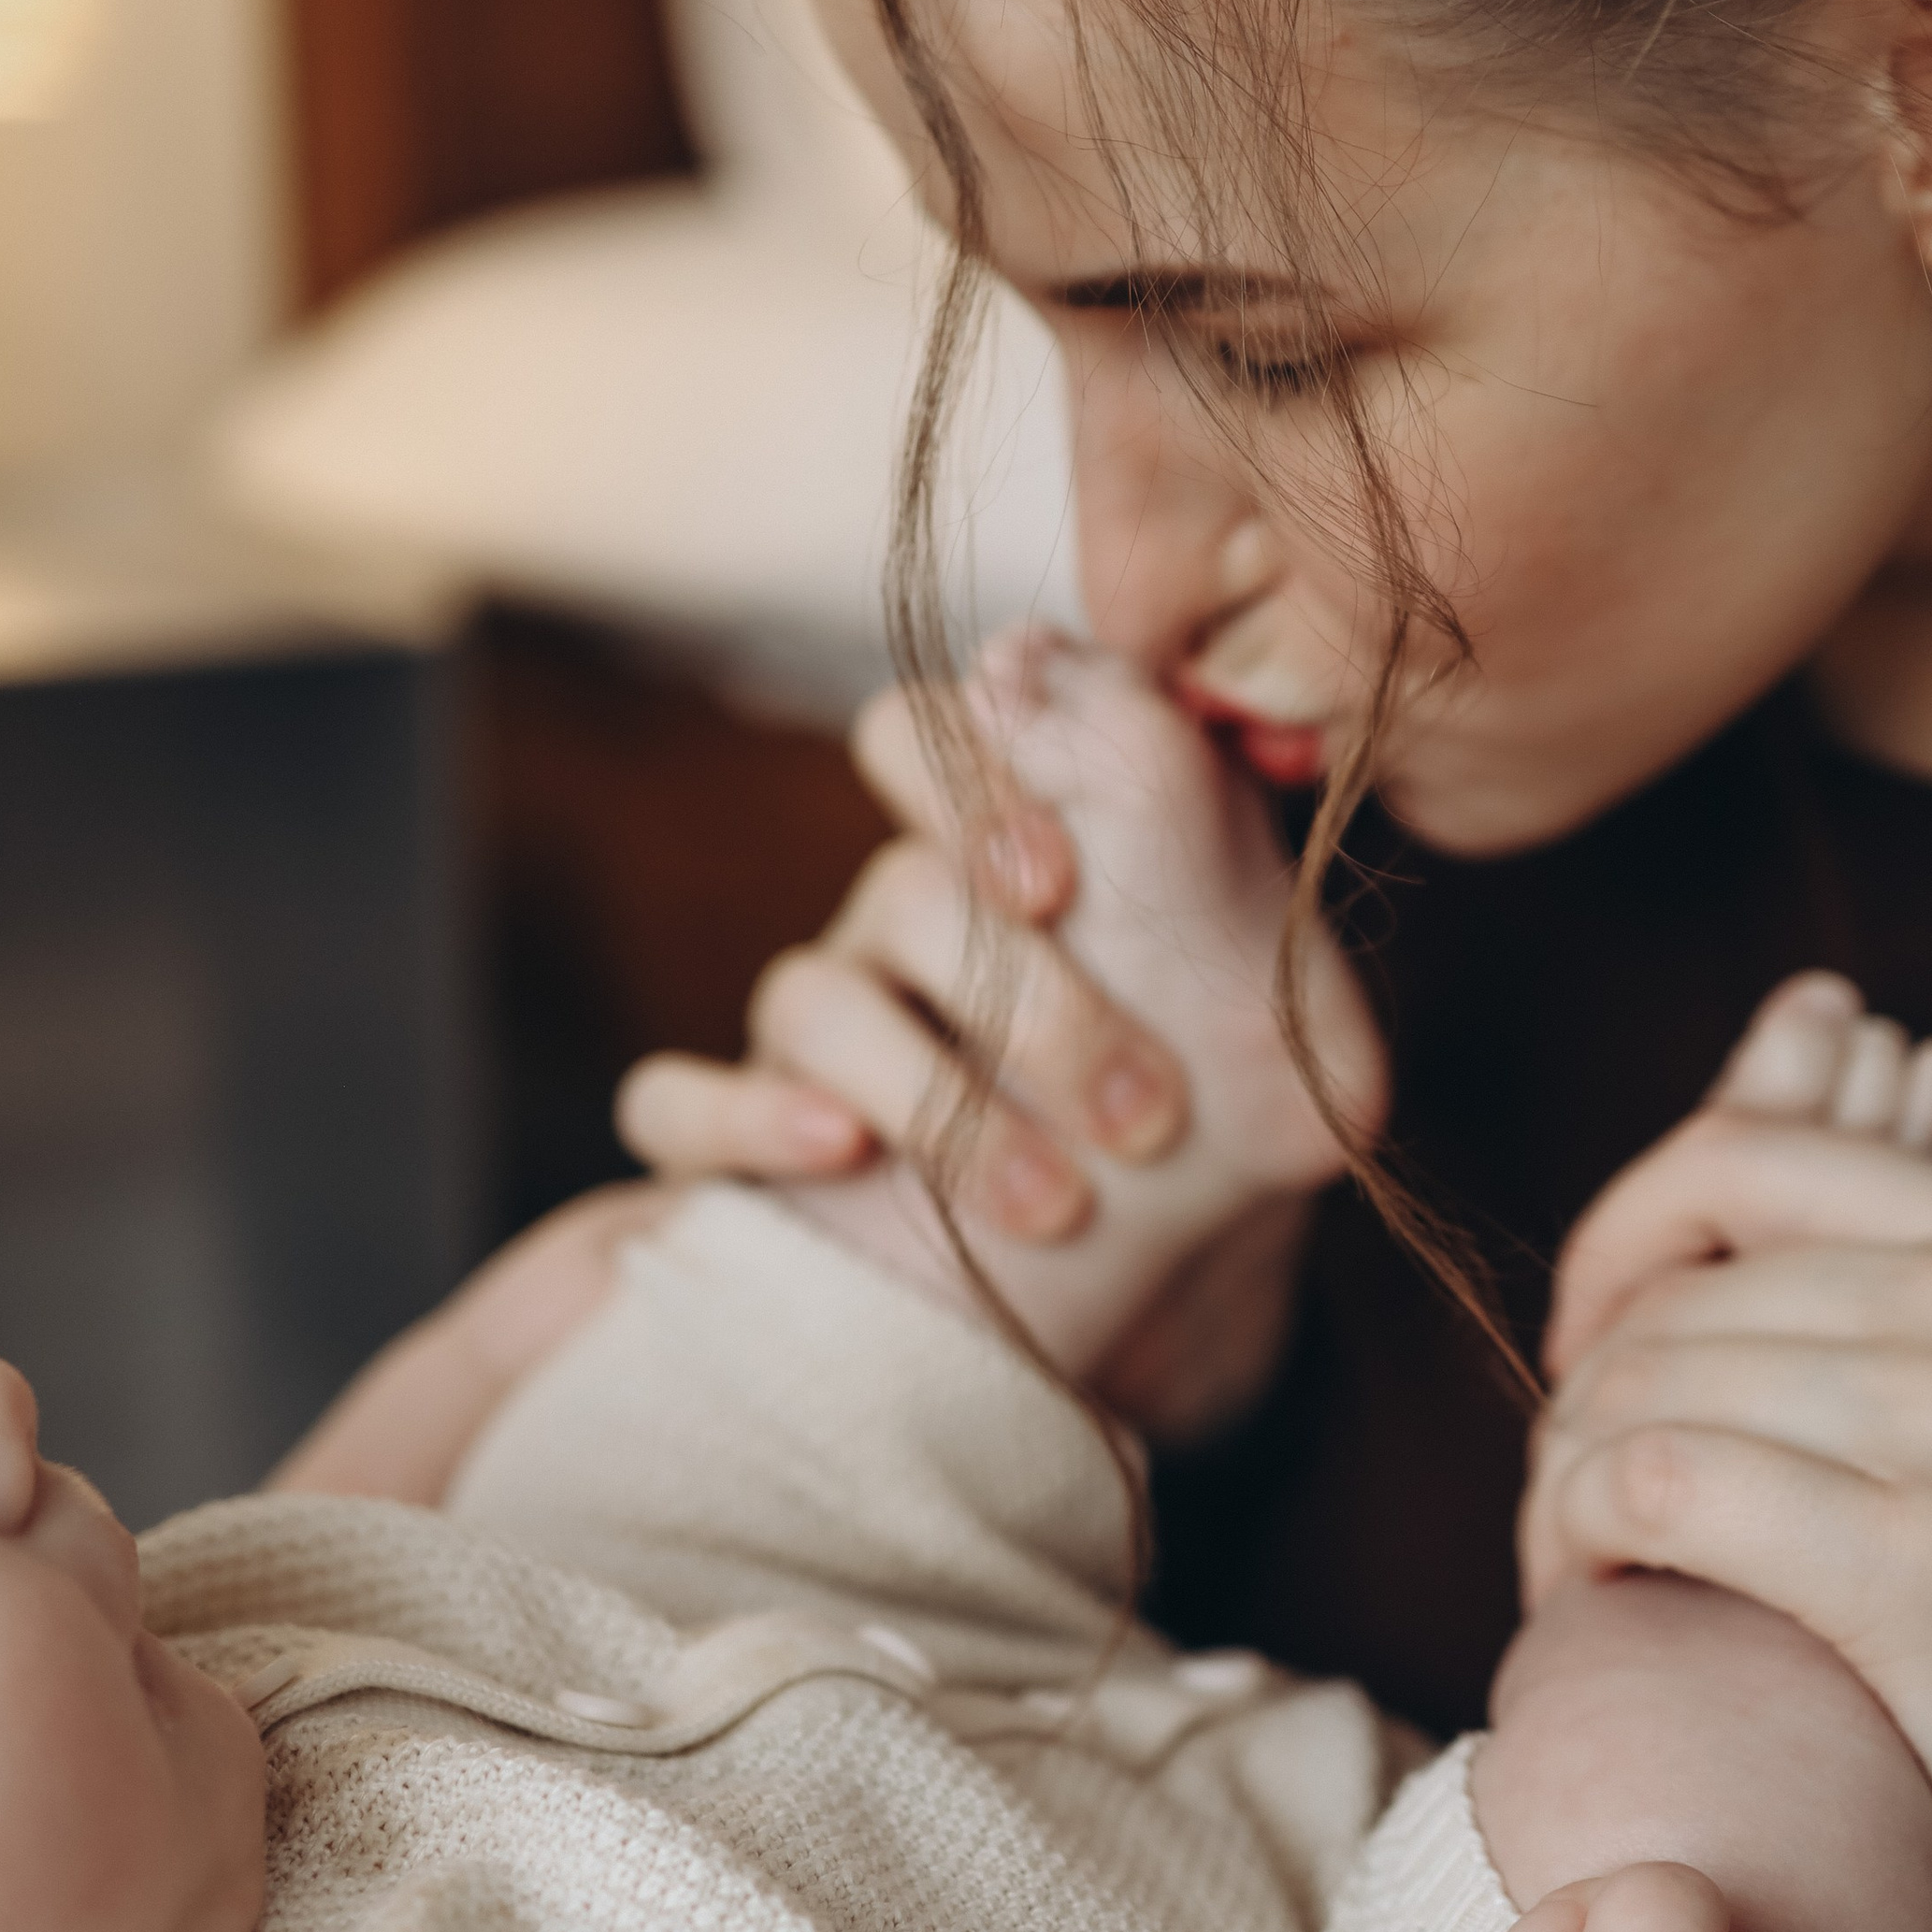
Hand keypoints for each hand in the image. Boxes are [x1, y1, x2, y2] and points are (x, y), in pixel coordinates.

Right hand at [617, 675, 1190, 1243]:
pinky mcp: (756, 1144)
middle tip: (1145, 1112)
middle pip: (902, 893)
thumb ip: (1170, 781)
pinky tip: (841, 1157)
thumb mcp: (1261, 959)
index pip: (923, 732)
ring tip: (1056, 1203)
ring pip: (809, 1001)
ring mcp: (826, 1032)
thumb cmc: (1231, 1103)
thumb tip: (1022, 657)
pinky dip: (742, 1116)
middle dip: (1028, 1004)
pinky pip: (671, 1104)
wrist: (1194, 1274)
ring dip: (937, 1103)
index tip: (1060, 884)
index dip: (972, 784)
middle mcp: (906, 919)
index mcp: (1015, 846)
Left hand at [1523, 1108, 1931, 1931]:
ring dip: (1564, 1485)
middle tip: (1576, 1505)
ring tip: (1586, 1559)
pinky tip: (1602, 1590)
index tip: (1583, 1351)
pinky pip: (1650, 1484)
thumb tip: (1734, 1084)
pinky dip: (1582, 1536)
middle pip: (1665, 1301)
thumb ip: (1836, 1258)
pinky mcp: (1921, 1556)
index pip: (1729, 1158)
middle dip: (1576, 1404)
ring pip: (1638, 1391)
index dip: (1615, 1249)